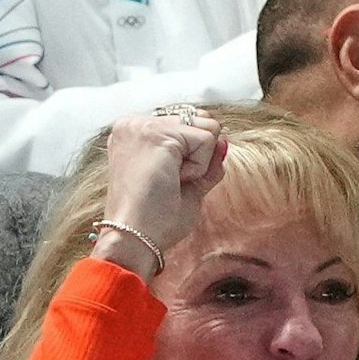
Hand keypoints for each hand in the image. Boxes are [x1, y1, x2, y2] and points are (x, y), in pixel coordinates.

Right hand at [96, 113, 226, 277]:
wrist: (135, 238)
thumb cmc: (154, 221)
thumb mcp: (190, 187)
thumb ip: (207, 163)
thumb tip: (224, 142)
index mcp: (136, 134)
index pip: (188, 125)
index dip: (193, 157)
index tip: (167, 181)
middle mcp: (134, 123)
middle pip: (201, 122)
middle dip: (198, 158)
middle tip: (171, 183)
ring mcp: (143, 124)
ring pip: (207, 129)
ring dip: (199, 162)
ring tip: (171, 181)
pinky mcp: (156, 132)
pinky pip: (206, 140)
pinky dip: (199, 167)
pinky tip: (173, 180)